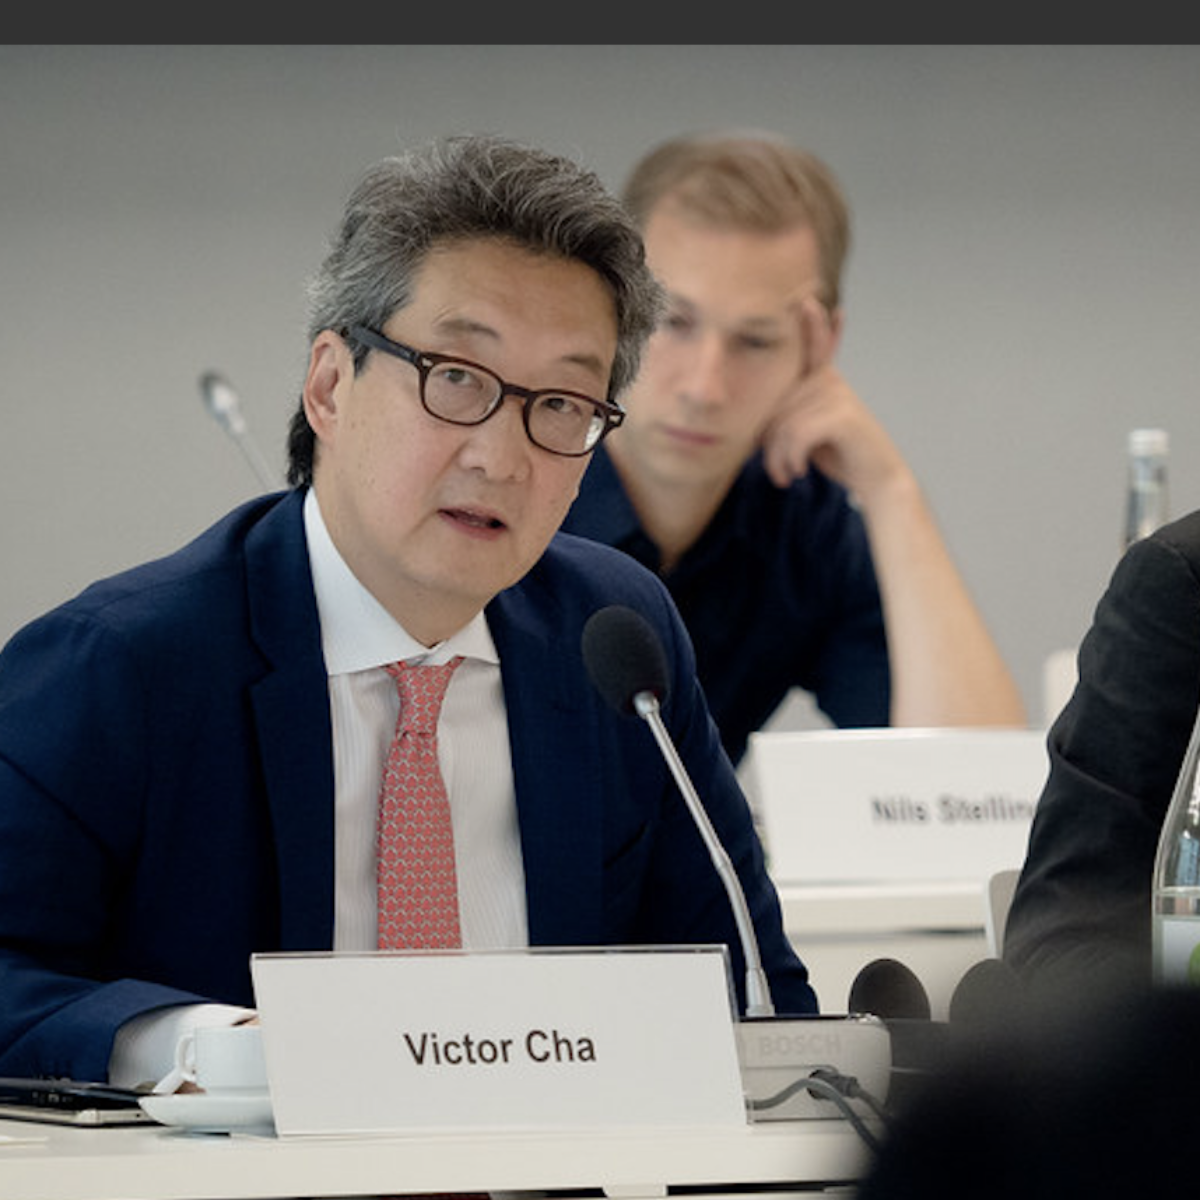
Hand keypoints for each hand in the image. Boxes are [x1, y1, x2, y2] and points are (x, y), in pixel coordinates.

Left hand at [759, 297, 909, 507]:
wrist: (875, 478)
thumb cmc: (837, 453)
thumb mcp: (807, 431)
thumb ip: (787, 416)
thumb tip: (754, 421)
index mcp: (822, 378)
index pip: (812, 346)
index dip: (812, 324)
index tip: (808, 298)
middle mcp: (830, 380)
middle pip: (776, 405)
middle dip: (769, 446)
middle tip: (777, 473)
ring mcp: (837, 395)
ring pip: (783, 424)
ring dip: (779, 458)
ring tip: (786, 476)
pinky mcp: (842, 415)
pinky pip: (797, 433)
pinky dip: (791, 458)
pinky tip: (798, 471)